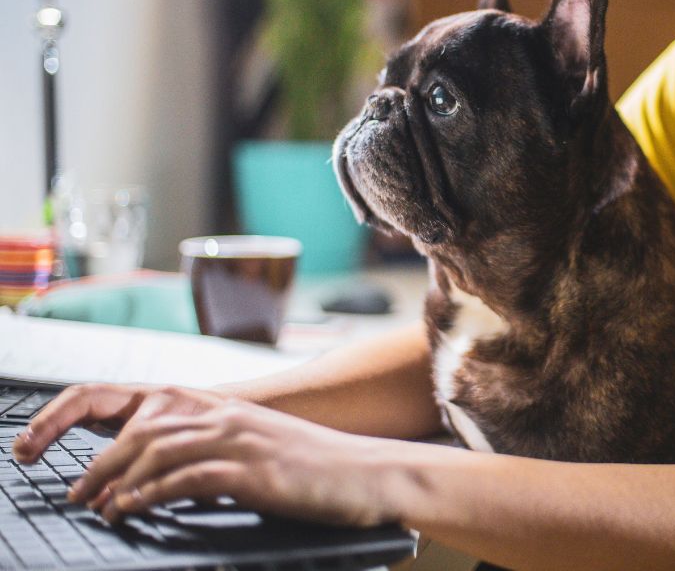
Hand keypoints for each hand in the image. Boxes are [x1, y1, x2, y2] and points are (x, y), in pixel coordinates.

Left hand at [13, 383, 402, 527]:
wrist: (368, 473)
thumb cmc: (316, 467)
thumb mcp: (260, 446)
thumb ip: (216, 448)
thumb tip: (166, 472)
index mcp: (225, 406)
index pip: (146, 403)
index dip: (96, 423)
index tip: (65, 452)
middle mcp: (227, 414)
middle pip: (141, 428)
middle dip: (97, 461)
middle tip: (72, 492)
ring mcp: (239, 439)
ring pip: (155, 450)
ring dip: (114, 481)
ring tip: (94, 507)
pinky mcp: (250, 469)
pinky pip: (184, 478)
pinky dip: (147, 495)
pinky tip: (127, 511)